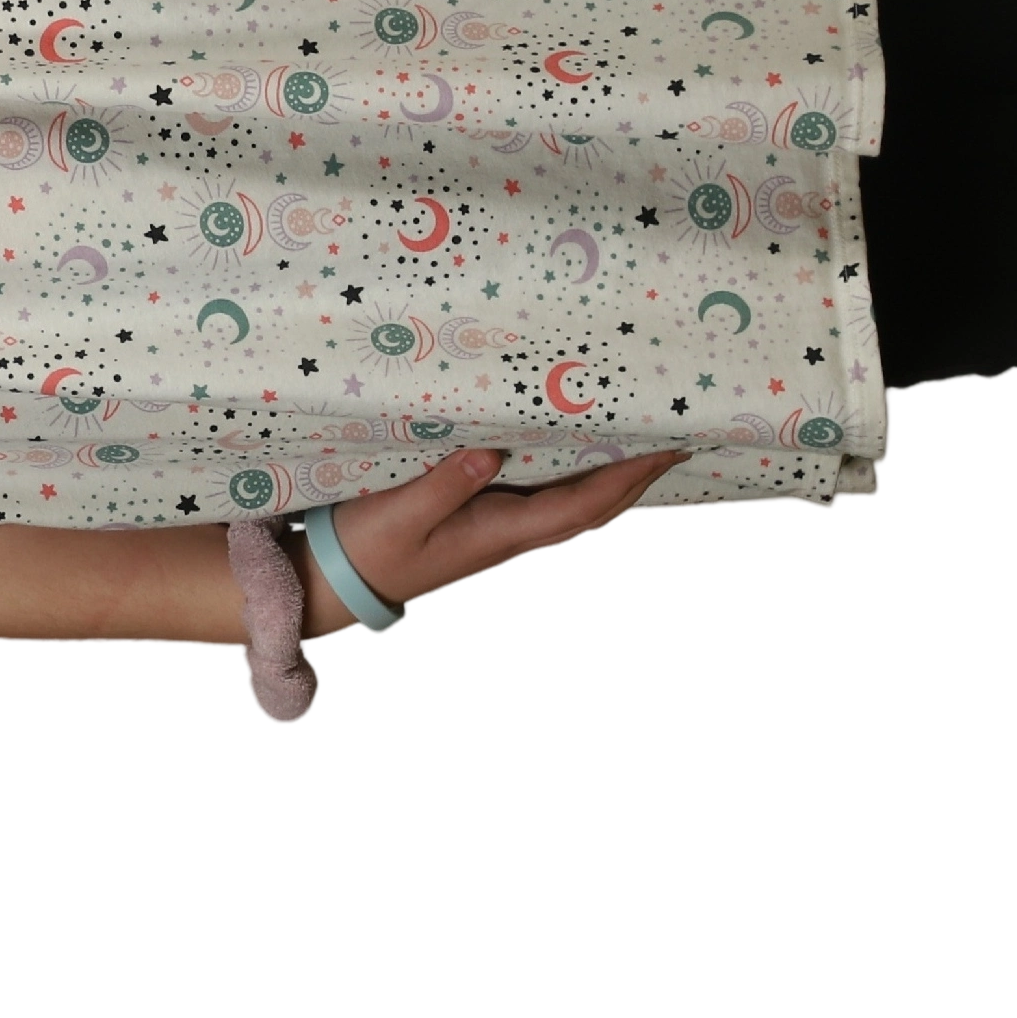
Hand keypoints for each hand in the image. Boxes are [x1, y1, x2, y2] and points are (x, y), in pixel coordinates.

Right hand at [304, 444, 686, 626]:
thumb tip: (494, 453)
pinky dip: (577, 478)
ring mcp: (499, 531)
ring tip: (642, 441)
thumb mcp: (401, 513)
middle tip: (676, 435)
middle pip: (595, 506)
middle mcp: (511, 534)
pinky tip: (579, 457)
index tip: (667, 444)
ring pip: (576, 506)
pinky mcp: (483, 523)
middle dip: (639, 475)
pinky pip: (547, 499)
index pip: (583, 502)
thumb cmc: (367, 547)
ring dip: (614, 478)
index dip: (629, 475)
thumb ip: (448, 483)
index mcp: (500, 531)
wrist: (339, 582)